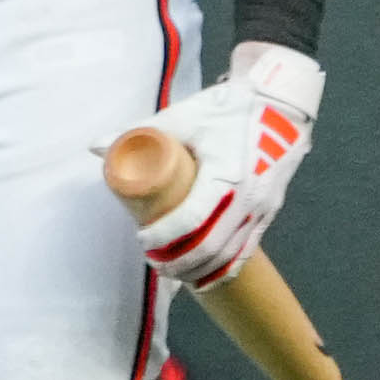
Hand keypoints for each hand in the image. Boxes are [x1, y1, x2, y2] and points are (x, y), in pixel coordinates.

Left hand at [132, 40, 323, 288]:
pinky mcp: (269, 212)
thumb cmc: (228, 109)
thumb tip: (97, 145)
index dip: (164, 237)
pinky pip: (247, 249)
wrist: (281, 105)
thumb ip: (141, 131)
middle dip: (179, 262)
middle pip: (211, 247)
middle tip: (152, 262)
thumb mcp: (183, 116)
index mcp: (227, 173)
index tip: (142, 240)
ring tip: (171, 272)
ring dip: (200, 269)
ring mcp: (263, 207)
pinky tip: (204, 274)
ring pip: (231, 254)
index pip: (192, 220)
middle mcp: (250, 197)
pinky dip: (224, 267)